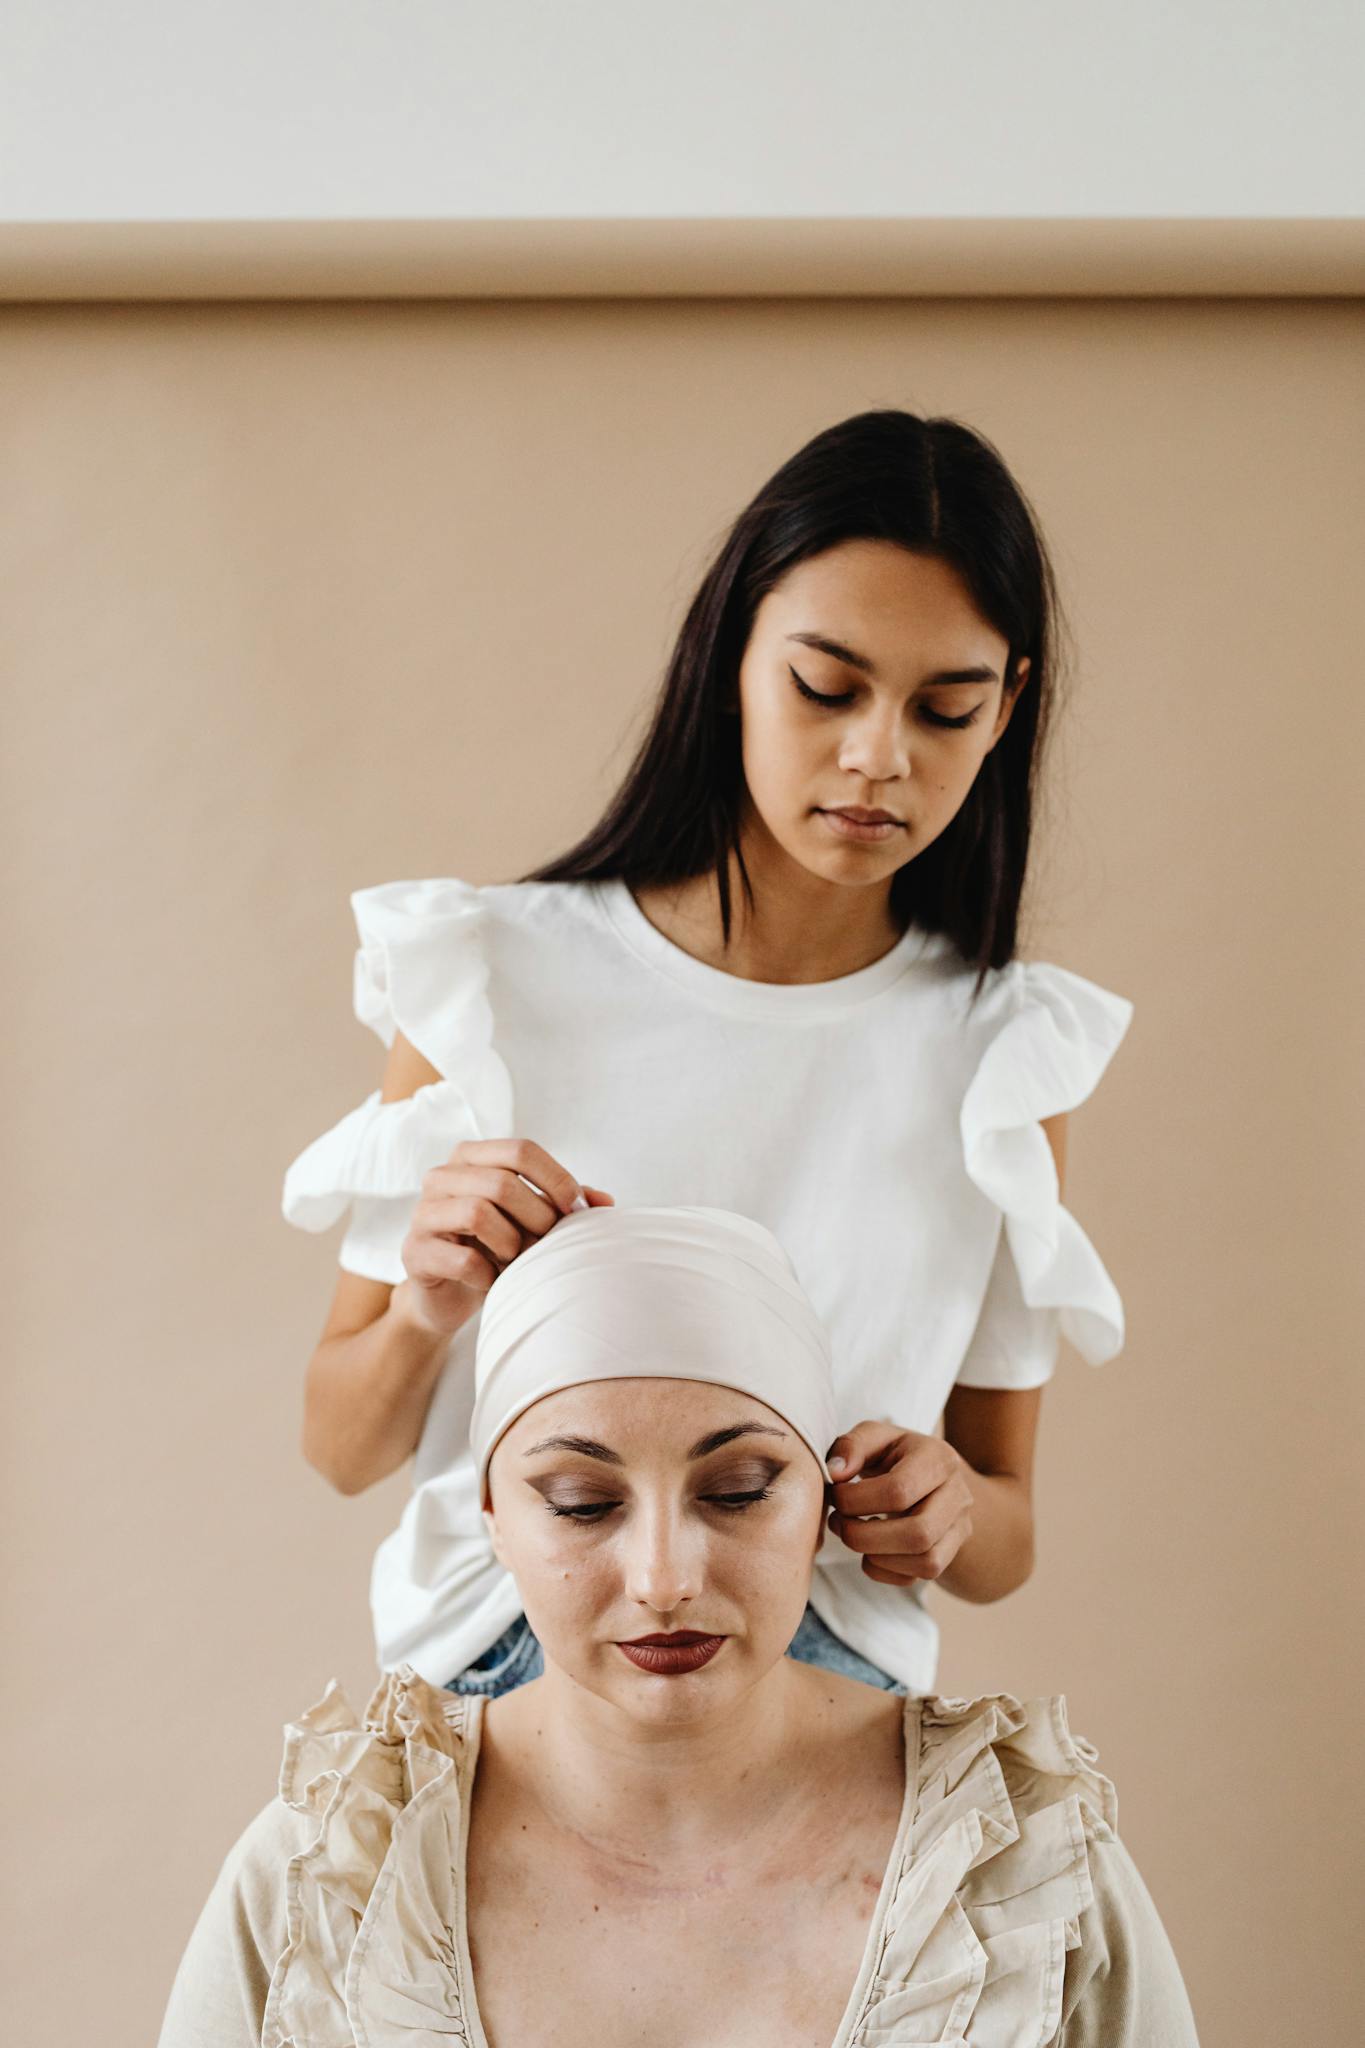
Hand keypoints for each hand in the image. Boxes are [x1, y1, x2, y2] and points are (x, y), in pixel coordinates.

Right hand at [398, 1137, 612, 1336]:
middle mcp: (442, 1176)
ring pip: (478, 1213)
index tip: (577, 1211)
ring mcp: (423, 1213)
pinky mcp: (414, 1252)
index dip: (556, 1178)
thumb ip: (563, 1205)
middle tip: (547, 1244)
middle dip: (536, 1218)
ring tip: (517, 1262)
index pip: (520, 1150)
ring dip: (512, 1245)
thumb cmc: (494, 1246)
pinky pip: (463, 1258)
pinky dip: (490, 1275)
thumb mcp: (531, 1220)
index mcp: (471, 1157)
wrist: (450, 1294)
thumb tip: (607, 1202)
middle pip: (501, 1183)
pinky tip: (494, 1282)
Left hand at [825, 1420, 974, 1587]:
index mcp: (939, 1459)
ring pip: (927, 1563)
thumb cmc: (895, 1454)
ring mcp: (960, 1527)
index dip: (856, 1500)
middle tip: (838, 1522)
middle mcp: (958, 1494)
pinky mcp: (951, 1552)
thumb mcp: (875, 1436)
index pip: (900, 1490)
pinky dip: (886, 1571)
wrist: (933, 1475)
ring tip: (853, 1536)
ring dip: (877, 1557)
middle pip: (918, 1534)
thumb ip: (851, 1446)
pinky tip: (870, 1550)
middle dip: (864, 1536)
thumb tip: (835, 1472)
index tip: (835, 1495)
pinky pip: (921, 1576)